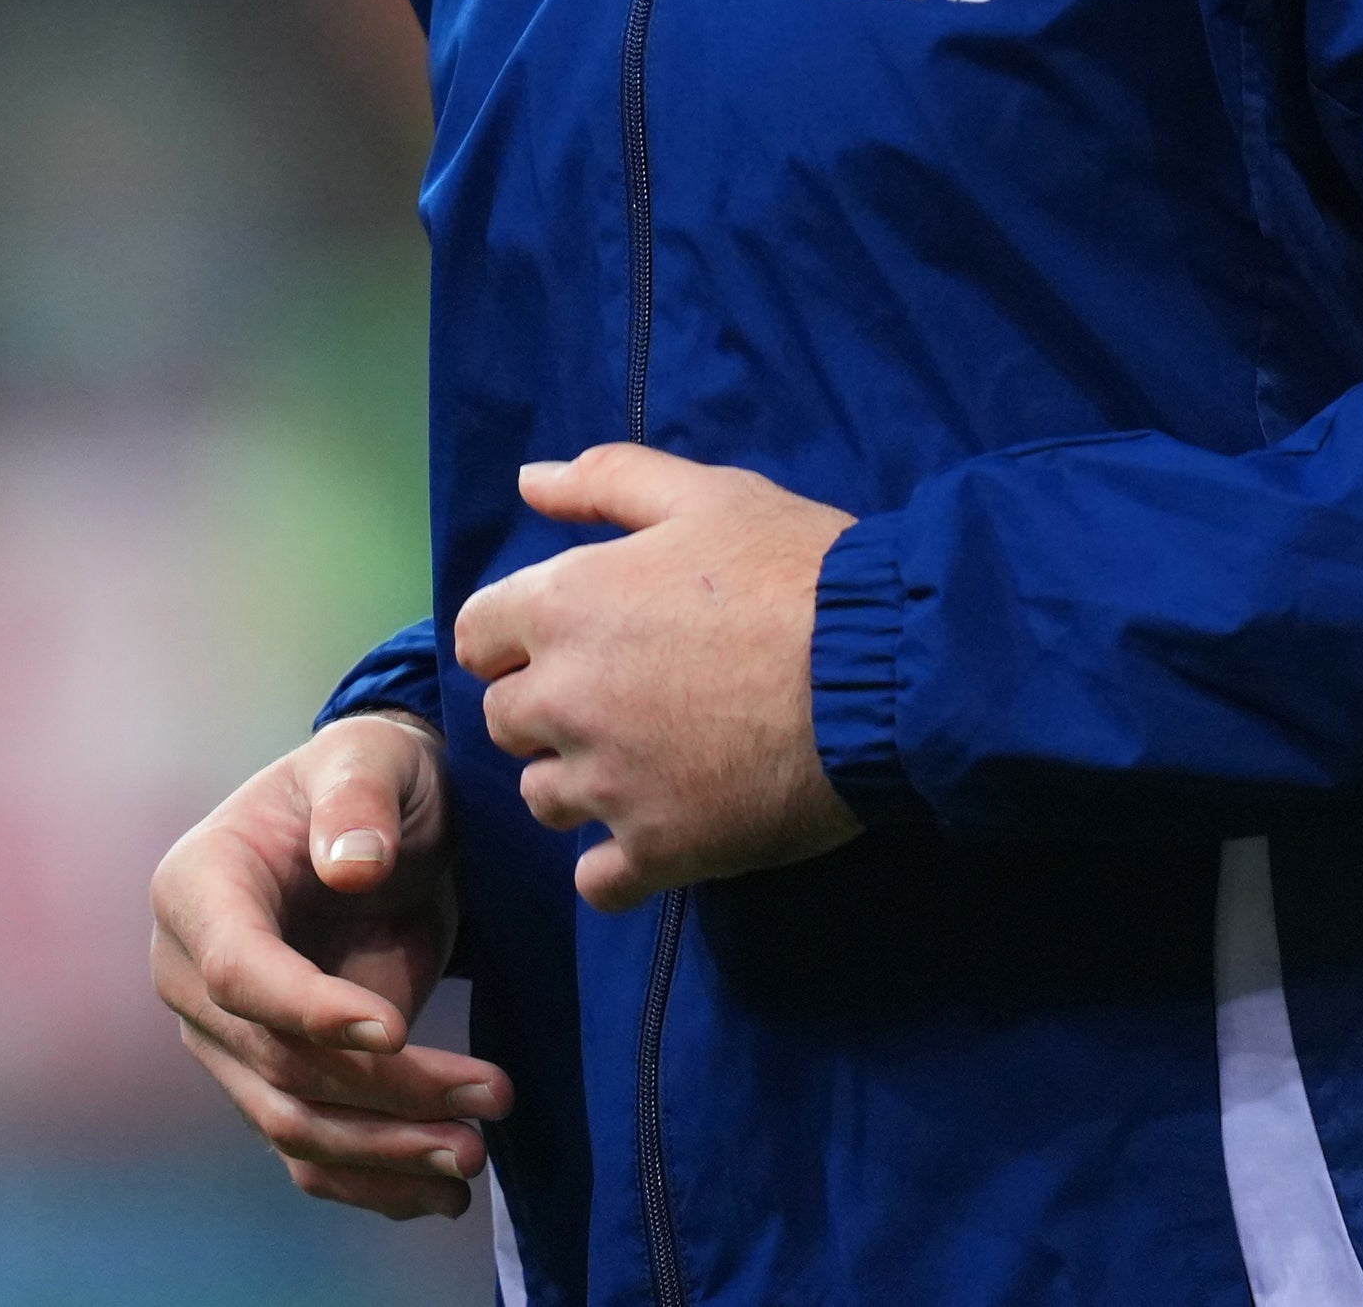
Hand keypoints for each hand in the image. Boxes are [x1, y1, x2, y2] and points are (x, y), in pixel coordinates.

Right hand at [149, 712, 508, 1220]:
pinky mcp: (274, 1076)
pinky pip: (311, 1147)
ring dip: (384, 1151)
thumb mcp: (371, 759)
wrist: (384, 821)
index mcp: (198, 889)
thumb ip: (357, 801)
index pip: (237, 971)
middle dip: (383, 1093)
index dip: (307, 1009)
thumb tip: (351, 867)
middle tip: (488, 1099)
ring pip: (293, 1121)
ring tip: (474, 1154)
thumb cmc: (372, 775)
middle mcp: (192, 974)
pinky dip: (373, 1178)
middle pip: (277, 1062)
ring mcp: (229, 1037)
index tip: (392, 1031)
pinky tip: (442, 1191)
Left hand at [454, 444, 861, 912]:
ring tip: (652, 762)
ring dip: (581, 783)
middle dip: (551, 706)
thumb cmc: (795, 570)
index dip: (520, 634)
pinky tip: (662, 831)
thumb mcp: (706, 496)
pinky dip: (620, 864)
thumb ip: (606, 481)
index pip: (478, 637)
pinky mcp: (659, 850)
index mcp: (564, 605)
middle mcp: (564, 698)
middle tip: (627, 694)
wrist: (884, 669)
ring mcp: (608, 784)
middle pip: (507, 721)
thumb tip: (529, 480)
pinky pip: (598, 881)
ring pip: (545, 799)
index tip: (575, 637)